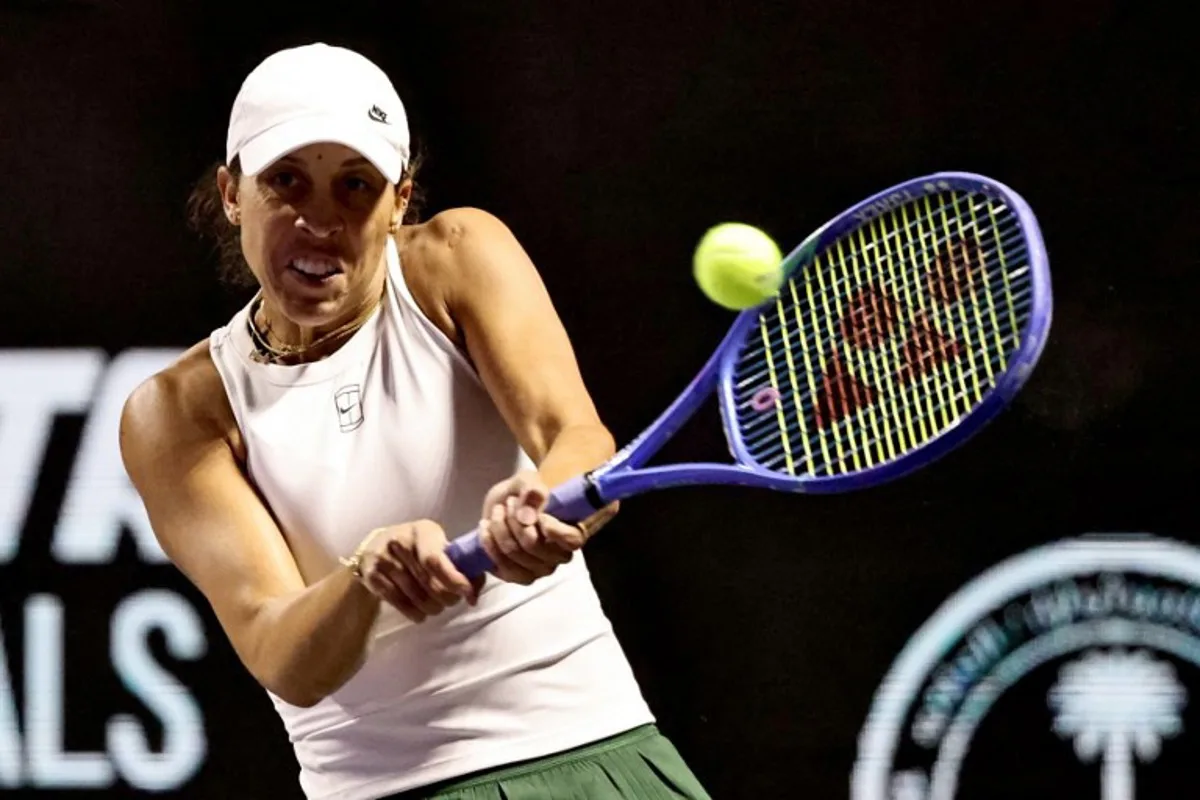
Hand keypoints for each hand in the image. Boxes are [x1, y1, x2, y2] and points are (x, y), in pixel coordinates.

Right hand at [355, 520, 483, 622]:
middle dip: (447, 598)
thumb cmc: (416, 549)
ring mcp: (383, 558)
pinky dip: (414, 613)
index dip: (454, 579)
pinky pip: (399, 603)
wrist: (375, 547)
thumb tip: (474, 595)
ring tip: (436, 606)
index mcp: (423, 531)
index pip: (436, 560)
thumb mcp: (437, 546)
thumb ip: (460, 565)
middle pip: (428, 582)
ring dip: (432, 607)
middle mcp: (400, 541)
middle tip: (452, 601)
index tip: (467, 593)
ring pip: (415, 596)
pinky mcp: (372, 575)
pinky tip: (420, 612)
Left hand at [478, 470, 616, 584]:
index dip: (552, 527)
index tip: (538, 511)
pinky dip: (489, 544)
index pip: (571, 540)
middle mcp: (558, 557)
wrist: (508, 503)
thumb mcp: (530, 481)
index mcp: (572, 533)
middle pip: (533, 545)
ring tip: (498, 511)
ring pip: (514, 553)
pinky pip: (501, 567)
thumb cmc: (528, 493)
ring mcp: (538, 569)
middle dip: (514, 519)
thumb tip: (530, 509)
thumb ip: (533, 490)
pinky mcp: (516, 575)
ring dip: (500, 529)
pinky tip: (485, 527)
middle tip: (509, 502)